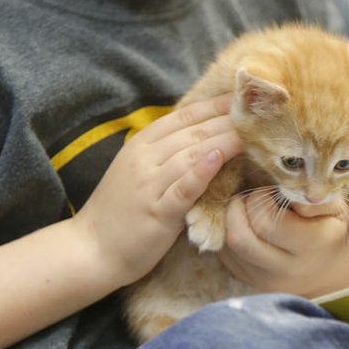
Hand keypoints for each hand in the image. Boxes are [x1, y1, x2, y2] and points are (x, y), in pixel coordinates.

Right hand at [73, 94, 242, 289]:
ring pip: (191, 154)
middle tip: (257, 114)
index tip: (240, 99)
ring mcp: (149, 184)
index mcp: (140, 145)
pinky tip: (220, 157)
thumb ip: (164, 154)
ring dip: (224, 140)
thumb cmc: (119, 212)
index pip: (183, 117)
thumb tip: (202, 139)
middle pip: (192, 132)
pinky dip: (202, 170)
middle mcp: (144, 159)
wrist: (90, 249)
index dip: (214, 106)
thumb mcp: (138, 172)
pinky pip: (183, 187)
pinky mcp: (157, 211)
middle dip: (227, 121)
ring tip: (251, 132)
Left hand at [217, 188, 348, 297]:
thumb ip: (316, 197)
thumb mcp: (336, 210)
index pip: (265, 220)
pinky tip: (246, 227)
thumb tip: (290, 192)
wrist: (328, 276)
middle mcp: (285, 269)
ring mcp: (264, 280)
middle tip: (252, 199)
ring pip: (229, 247)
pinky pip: (226, 256)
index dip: (260, 198)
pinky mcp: (250, 282)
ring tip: (248, 210)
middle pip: (240, 237)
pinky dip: (229, 235)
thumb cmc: (331, 233)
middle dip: (238, 208)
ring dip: (231, 221)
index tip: (269, 191)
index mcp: (310, 246)